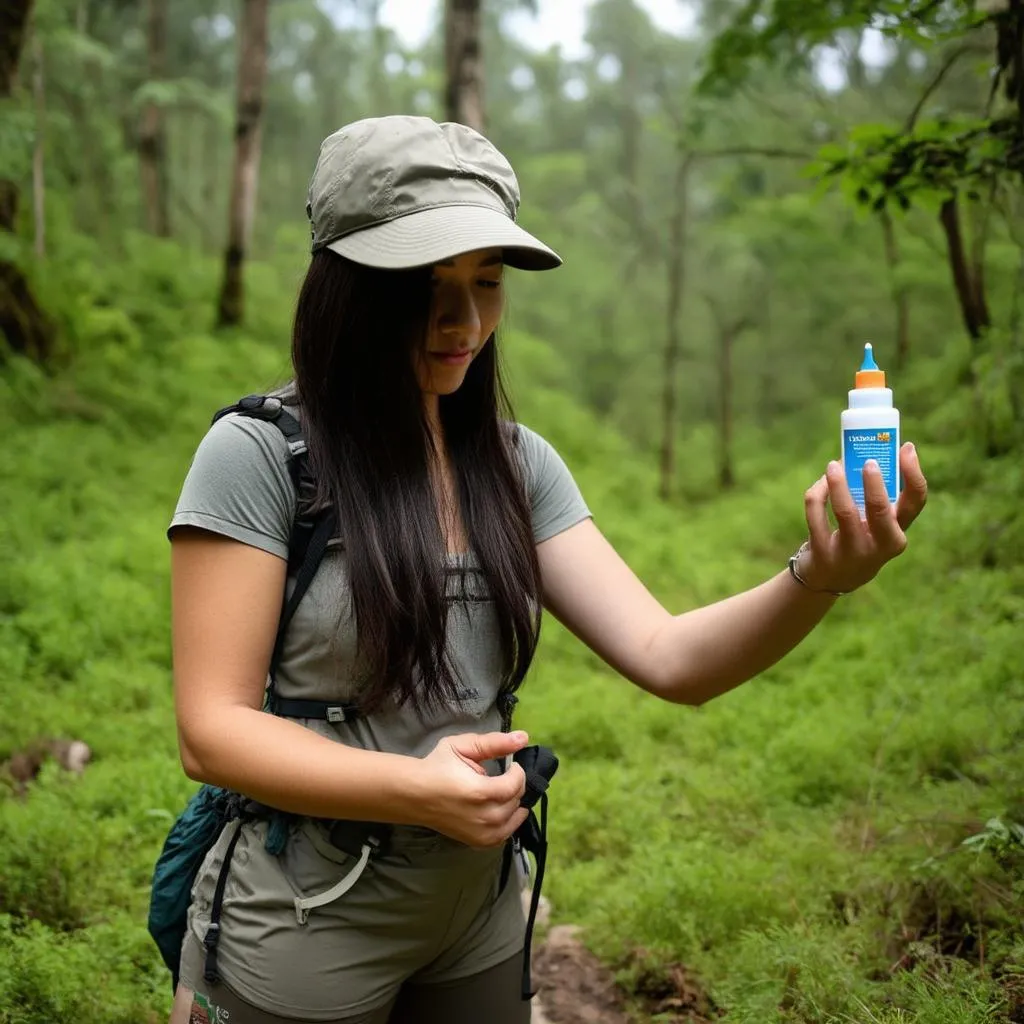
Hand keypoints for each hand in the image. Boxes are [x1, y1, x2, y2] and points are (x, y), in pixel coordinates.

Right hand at [418, 730, 529, 848]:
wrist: (414, 794)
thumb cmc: (436, 767)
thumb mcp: (462, 746)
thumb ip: (494, 742)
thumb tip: (523, 738)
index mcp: (481, 792)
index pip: (516, 784)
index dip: (518, 772)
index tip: (512, 765)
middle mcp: (485, 817)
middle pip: (516, 801)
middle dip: (516, 786)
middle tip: (506, 776)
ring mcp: (482, 833)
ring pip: (514, 819)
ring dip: (515, 804)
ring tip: (505, 791)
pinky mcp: (477, 842)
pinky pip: (504, 835)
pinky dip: (509, 822)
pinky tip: (503, 810)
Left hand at [800, 442, 927, 593]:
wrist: (830, 578)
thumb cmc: (858, 539)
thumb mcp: (875, 526)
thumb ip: (877, 497)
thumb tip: (867, 452)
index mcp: (897, 534)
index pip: (915, 502)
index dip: (913, 473)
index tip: (906, 448)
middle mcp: (879, 546)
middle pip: (880, 510)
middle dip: (874, 482)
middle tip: (867, 459)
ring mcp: (850, 552)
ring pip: (844, 512)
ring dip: (838, 483)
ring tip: (833, 464)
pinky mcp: (823, 553)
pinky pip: (817, 515)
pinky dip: (817, 494)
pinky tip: (820, 485)